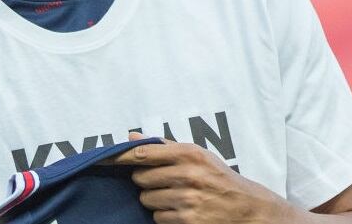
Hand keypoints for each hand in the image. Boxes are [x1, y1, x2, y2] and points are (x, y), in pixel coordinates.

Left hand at [113, 132, 291, 223]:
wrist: (248, 208)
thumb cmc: (218, 178)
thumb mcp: (196, 155)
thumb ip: (163, 146)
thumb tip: (130, 136)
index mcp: (188, 153)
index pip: (142, 154)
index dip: (119, 158)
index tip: (102, 160)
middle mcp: (187, 174)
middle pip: (140, 178)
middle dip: (147, 182)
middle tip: (164, 182)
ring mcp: (187, 199)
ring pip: (147, 199)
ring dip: (155, 200)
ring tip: (176, 197)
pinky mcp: (187, 220)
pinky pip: (158, 217)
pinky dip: (165, 216)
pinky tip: (182, 211)